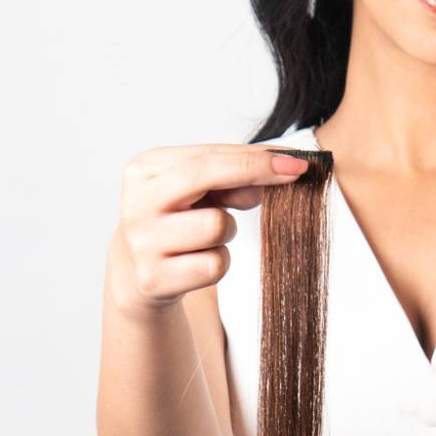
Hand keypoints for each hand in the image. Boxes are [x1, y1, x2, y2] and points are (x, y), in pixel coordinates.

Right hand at [108, 140, 311, 315]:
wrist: (138, 271)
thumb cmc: (179, 219)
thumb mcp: (199, 190)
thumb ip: (232, 177)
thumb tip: (275, 176)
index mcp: (144, 171)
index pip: (208, 156)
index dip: (256, 157)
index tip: (298, 159)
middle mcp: (137, 203)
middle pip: (204, 176)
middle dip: (254, 172)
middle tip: (293, 174)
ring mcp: (143, 242)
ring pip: (217, 226)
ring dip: (228, 231)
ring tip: (209, 234)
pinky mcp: (154, 279)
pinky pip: (215, 265)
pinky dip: (219, 262)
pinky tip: (199, 260)